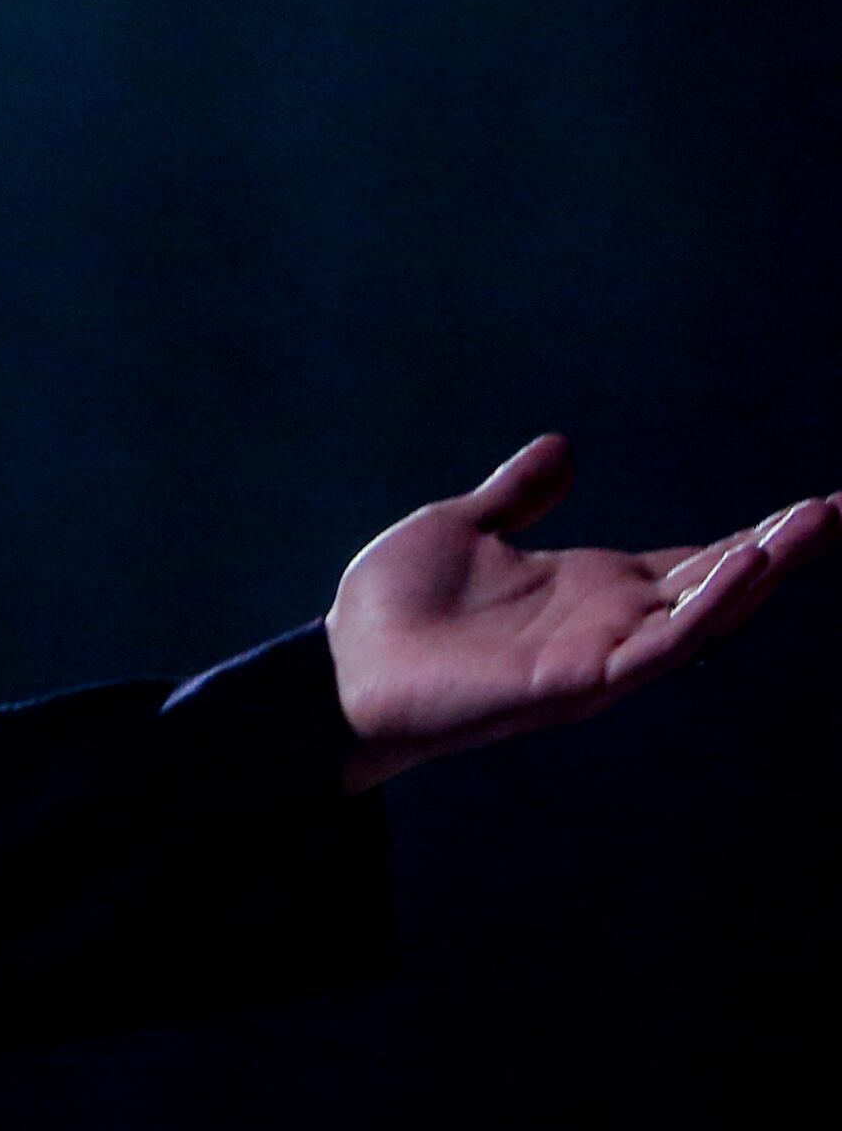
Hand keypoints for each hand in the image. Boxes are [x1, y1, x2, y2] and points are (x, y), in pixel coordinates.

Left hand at [326, 435, 828, 790]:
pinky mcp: (582, 680)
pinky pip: (662, 644)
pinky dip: (709, 607)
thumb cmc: (391, 610)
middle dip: (785, 546)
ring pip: (706, 611)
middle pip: (720, 581)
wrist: (339, 669)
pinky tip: (748, 567)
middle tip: (841, 508)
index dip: (756, 535)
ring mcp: (603, 652)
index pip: (696, 558)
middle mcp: (611, 620)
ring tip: (816, 522)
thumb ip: (517, 496)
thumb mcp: (459, 528)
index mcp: (592, 584)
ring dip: (763, 568)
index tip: (817, 505)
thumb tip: (563, 450)